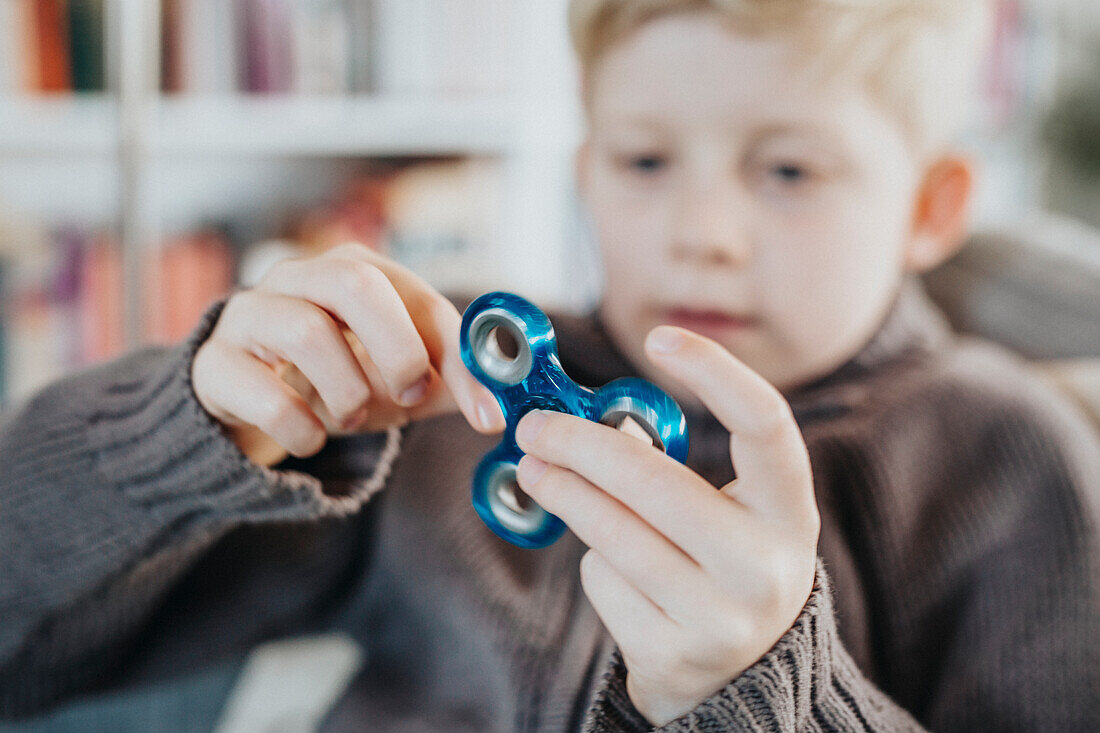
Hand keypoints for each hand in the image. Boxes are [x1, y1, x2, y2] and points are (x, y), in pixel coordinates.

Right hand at [191, 242, 504, 465]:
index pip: (418, 297)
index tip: (486, 413)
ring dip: (347, 392)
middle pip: (355, 283)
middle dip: (398, 349)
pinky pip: (259, 388)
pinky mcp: (214, 362)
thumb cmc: (332, 377)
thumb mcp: (395, 378)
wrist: (243, 398)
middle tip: (411, 398)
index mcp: (354, 270)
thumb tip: (497, 406)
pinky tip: (308, 438)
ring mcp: (251, 314)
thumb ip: (444, 382)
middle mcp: (299, 278)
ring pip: (306, 331)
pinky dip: (297, 425)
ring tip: (353, 419)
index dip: (459, 356)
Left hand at [513, 325, 818, 725]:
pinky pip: (605, 582)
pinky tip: (609, 566)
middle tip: (535, 426)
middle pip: (656, 482)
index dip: (715, 372)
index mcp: (788, 512)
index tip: (659, 337)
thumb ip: (677, 468)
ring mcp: (721, 617)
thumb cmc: (724, 565)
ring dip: (563, 493)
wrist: (740, 674)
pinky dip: (593, 563)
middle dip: (581, 444)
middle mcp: (765, 565)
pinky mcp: (673, 654)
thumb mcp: (732, 515)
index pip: (764, 425)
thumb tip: (580, 422)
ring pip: (616, 534)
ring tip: (535, 470)